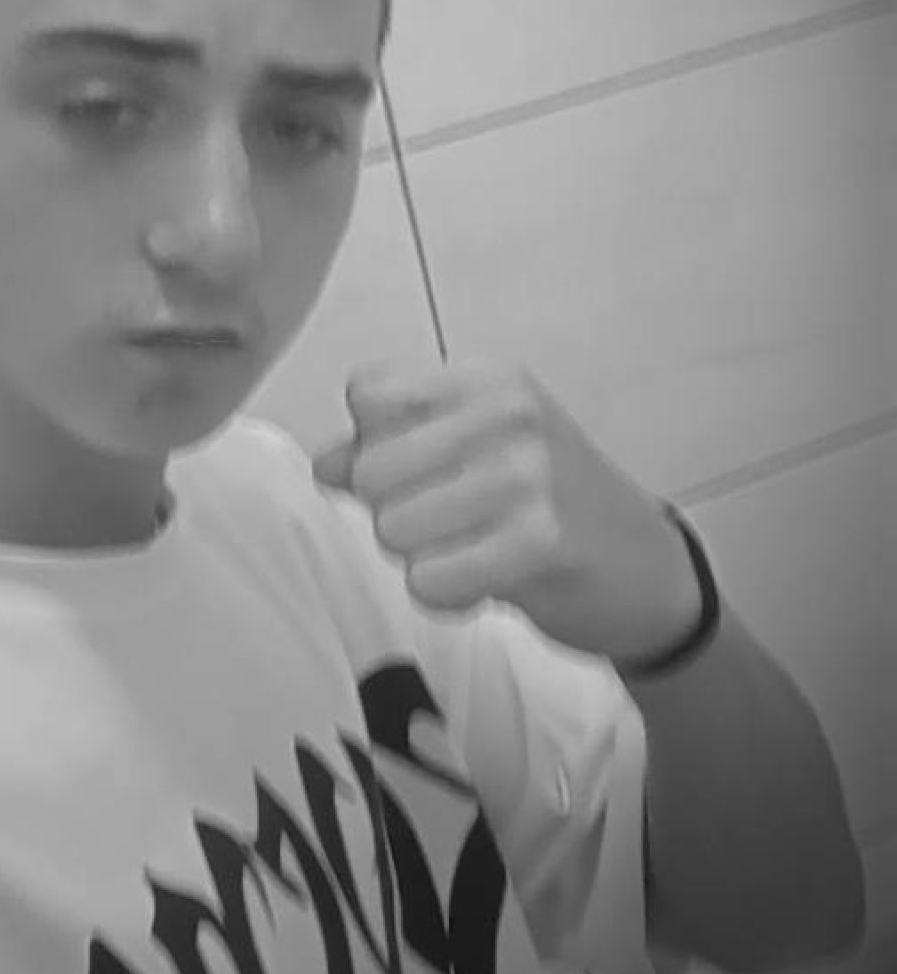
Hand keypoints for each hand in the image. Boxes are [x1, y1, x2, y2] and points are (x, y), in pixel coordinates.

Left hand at [311, 357, 701, 666]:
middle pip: (371, 470)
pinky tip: (488, 582)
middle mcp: (508, 411)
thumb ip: (392, 448)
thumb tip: (324, 463)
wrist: (648, 568)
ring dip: (422, 559)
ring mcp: (527, 474)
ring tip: (476, 550)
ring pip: (393, 530)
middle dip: (395, 512)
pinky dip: (446, 596)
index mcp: (487, 378)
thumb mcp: (476, 451)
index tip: (423, 468)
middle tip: (452, 522)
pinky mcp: (539, 542)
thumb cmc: (553, 503)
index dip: (375, 444)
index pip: (368, 395)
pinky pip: (429, 581)